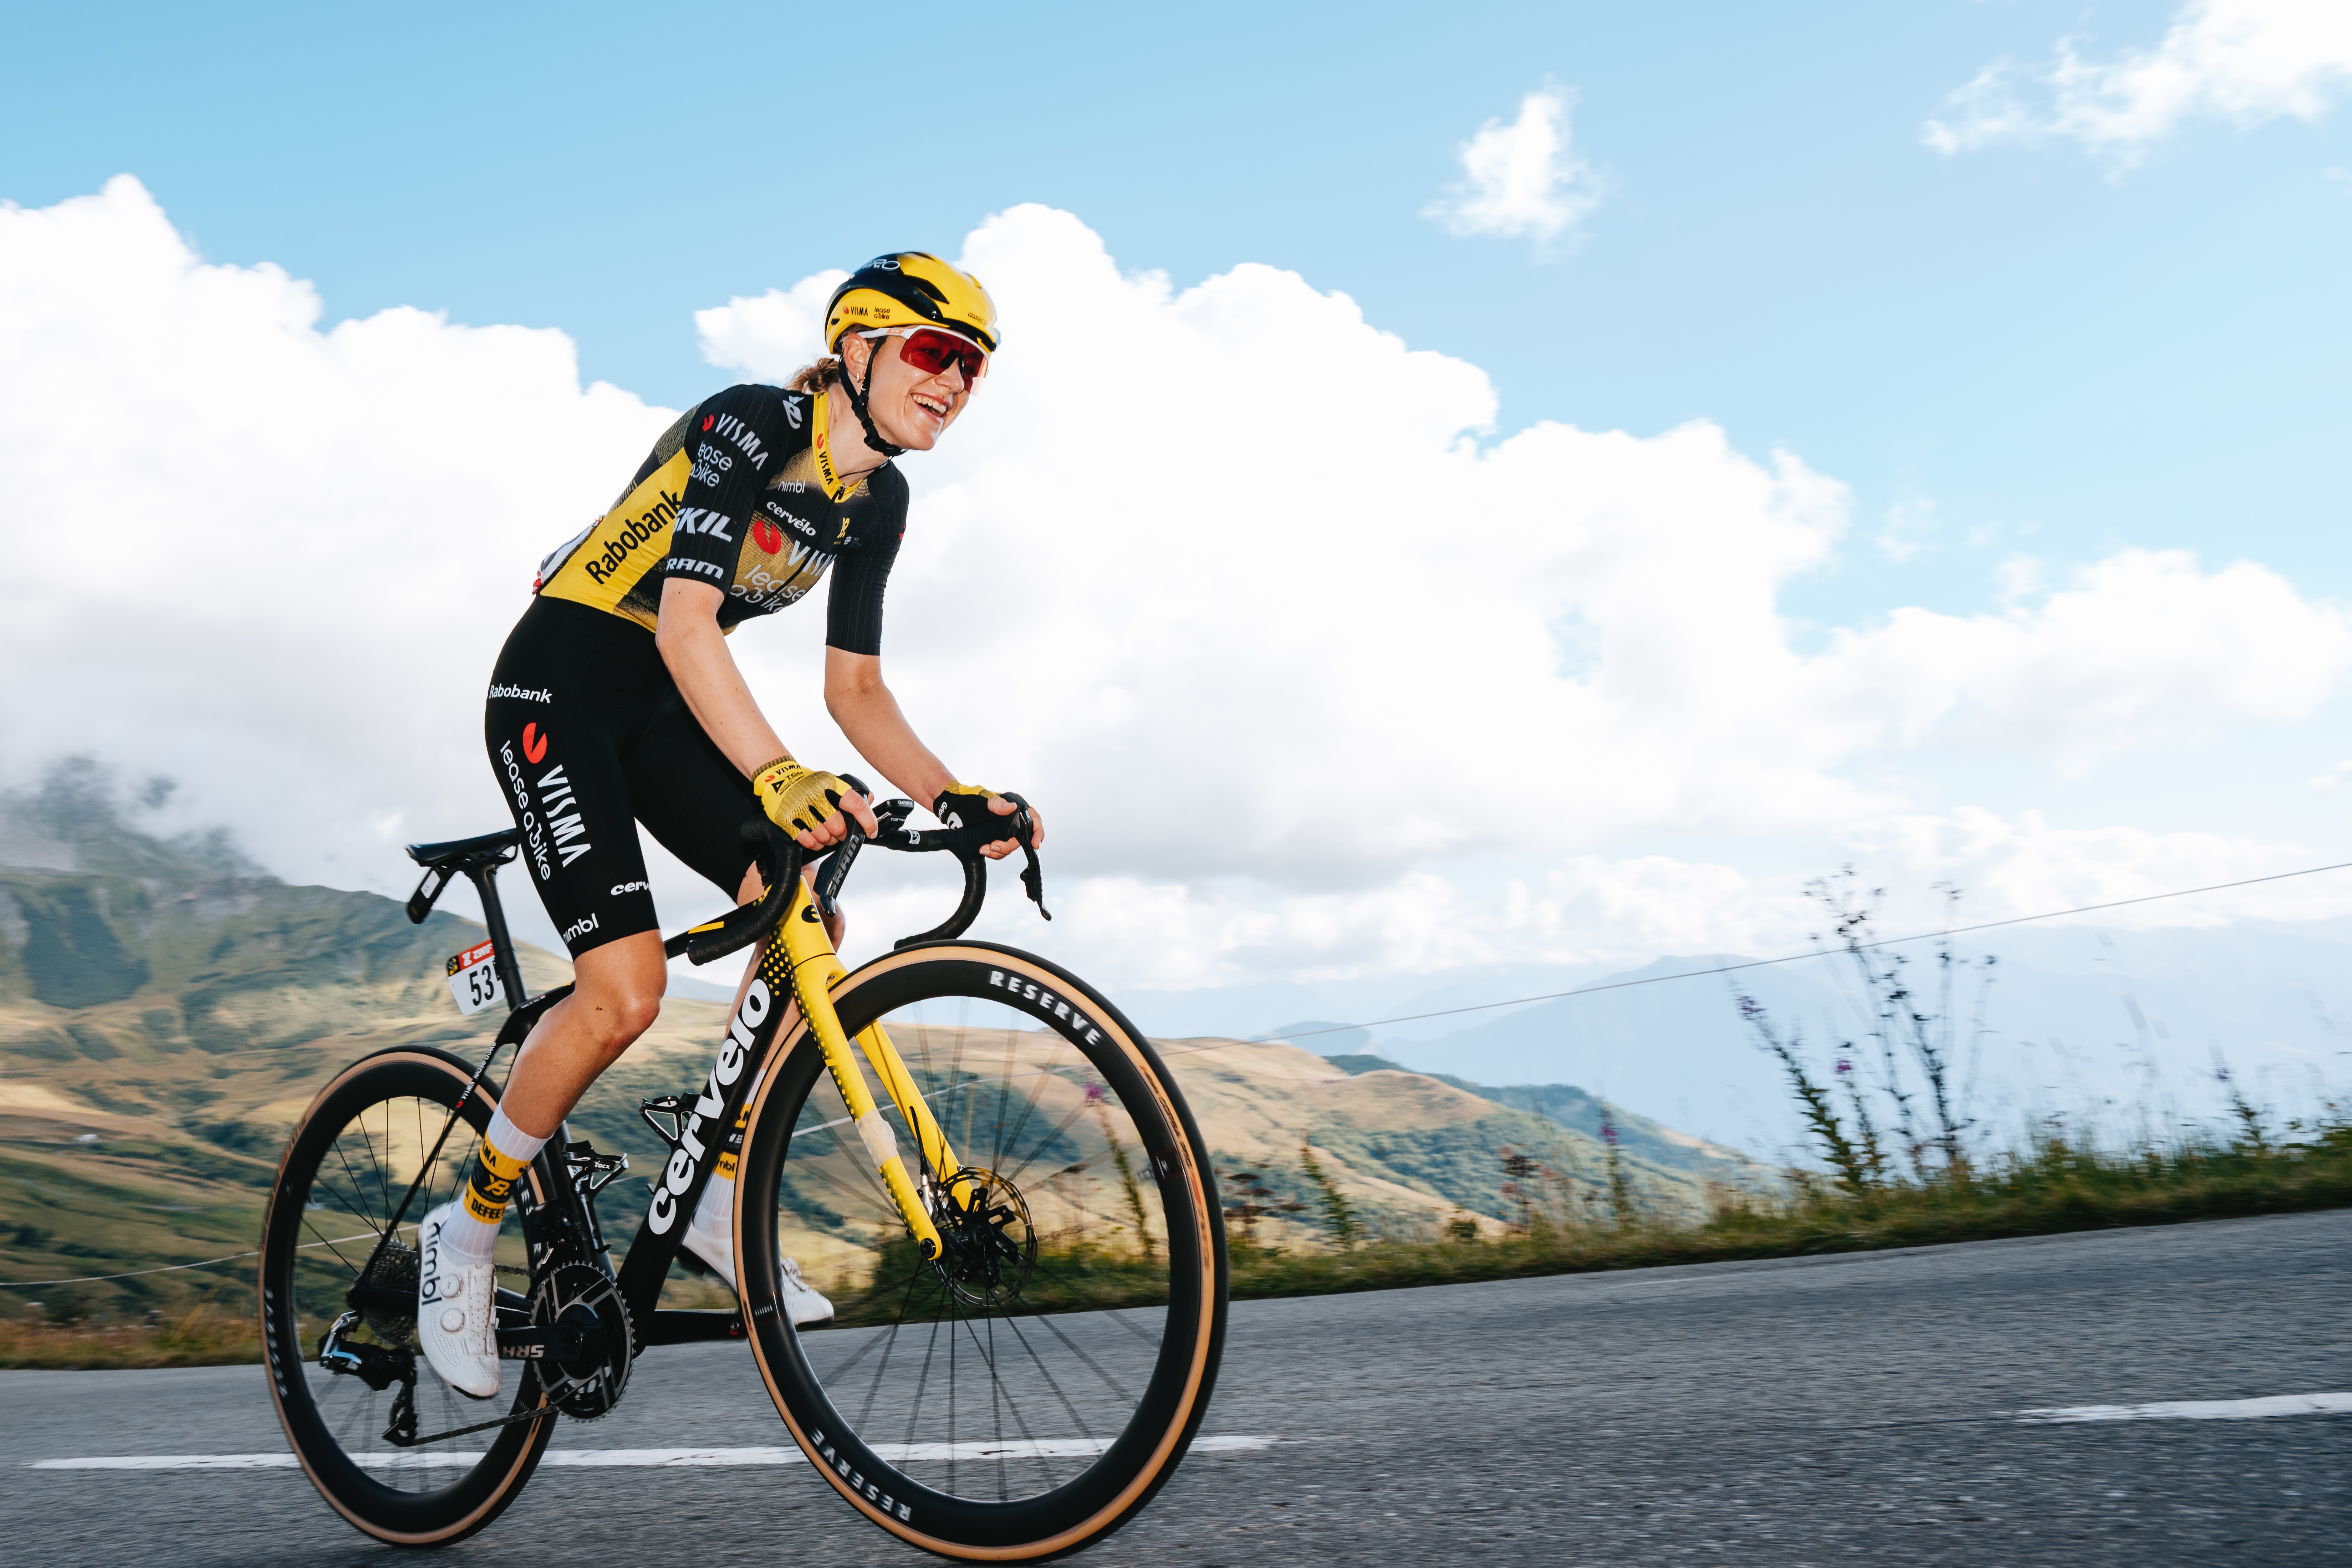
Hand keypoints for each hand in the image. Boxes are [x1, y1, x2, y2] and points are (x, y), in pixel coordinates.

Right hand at [755, 757, 879, 851]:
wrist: (778, 777)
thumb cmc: (809, 783)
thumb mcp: (831, 781)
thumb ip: (851, 793)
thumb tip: (870, 800)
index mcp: (831, 785)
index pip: (856, 805)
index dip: (868, 821)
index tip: (871, 831)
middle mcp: (816, 795)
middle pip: (839, 827)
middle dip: (843, 834)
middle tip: (840, 832)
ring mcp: (800, 807)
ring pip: (824, 837)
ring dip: (828, 840)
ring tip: (826, 834)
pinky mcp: (786, 819)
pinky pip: (808, 841)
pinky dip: (815, 844)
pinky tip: (815, 839)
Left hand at [933, 783, 1043, 860]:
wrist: (951, 808)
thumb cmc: (967, 799)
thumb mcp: (982, 800)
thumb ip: (997, 804)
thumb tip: (1012, 807)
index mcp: (1015, 806)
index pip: (1034, 819)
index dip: (1037, 832)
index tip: (1035, 844)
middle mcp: (1013, 819)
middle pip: (1022, 838)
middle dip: (1008, 846)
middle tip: (993, 846)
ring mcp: (1004, 829)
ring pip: (1010, 846)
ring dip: (999, 851)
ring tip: (984, 848)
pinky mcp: (996, 838)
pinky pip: (1000, 850)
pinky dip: (993, 853)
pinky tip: (982, 849)